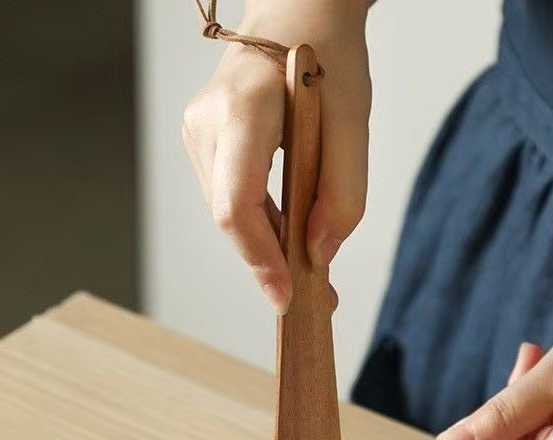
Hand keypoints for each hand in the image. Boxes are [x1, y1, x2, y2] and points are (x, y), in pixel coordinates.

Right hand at [182, 0, 370, 313]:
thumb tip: (318, 255)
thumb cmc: (328, 61)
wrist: (299, 17)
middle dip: (269, 264)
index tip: (286, 296)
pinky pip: (232, 202)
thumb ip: (343, 196)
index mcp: (241, 110)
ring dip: (268, 251)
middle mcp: (206, 125)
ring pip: (229, 216)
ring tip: (309, 277)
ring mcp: (199, 136)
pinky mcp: (206, 148)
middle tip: (314, 298)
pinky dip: (263, 229)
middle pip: (230, 218)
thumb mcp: (353, 126)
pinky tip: (290, 244)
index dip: (260, 259)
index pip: (235, 204)